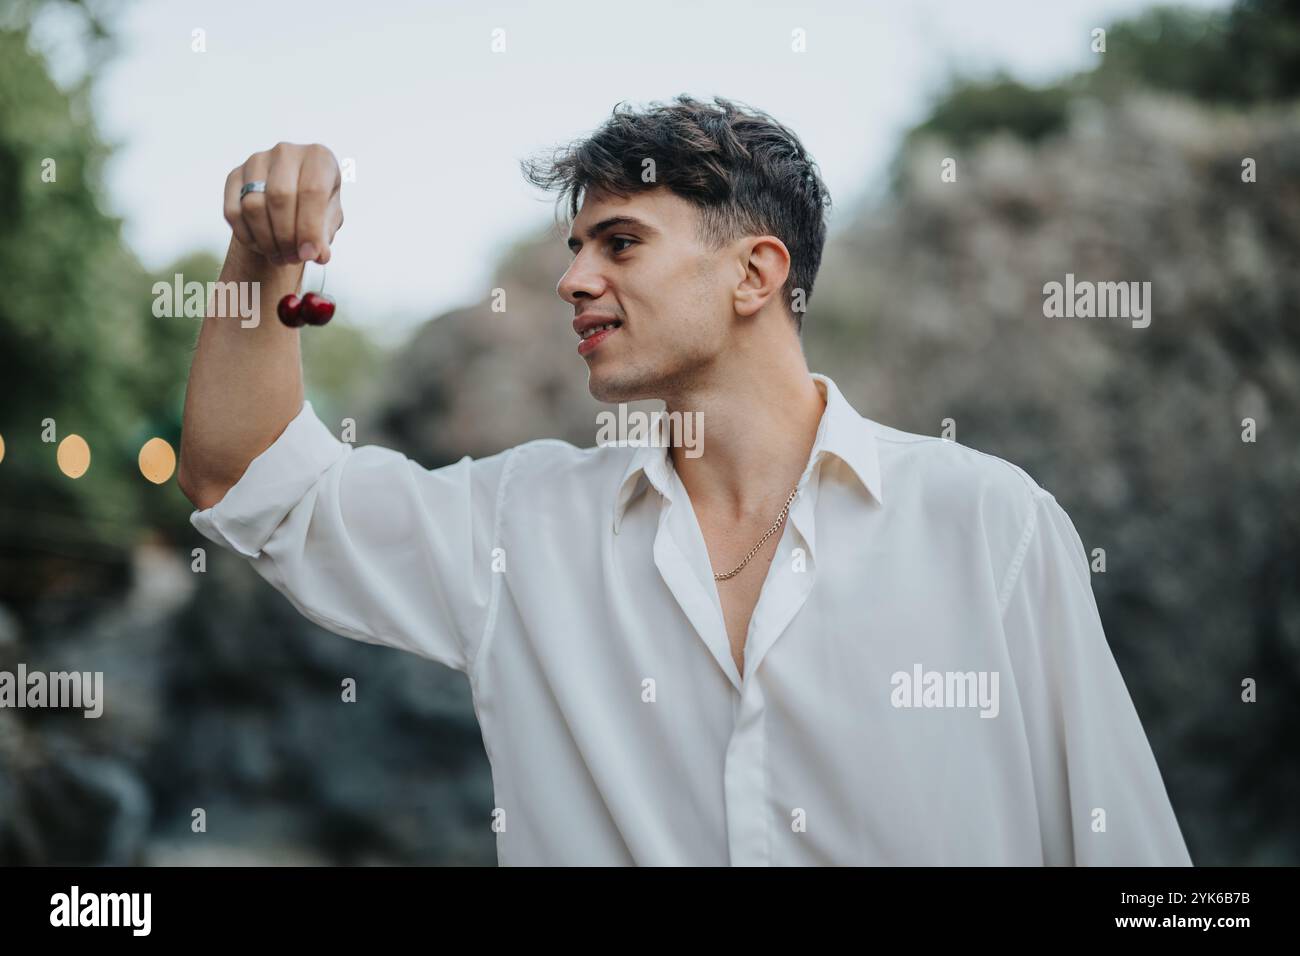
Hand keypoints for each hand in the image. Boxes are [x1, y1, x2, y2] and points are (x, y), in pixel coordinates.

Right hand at [223, 142, 343, 265]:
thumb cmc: (316, 209)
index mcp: (318, 157)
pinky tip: (262, 247)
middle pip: (279, 197)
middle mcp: (286, 153)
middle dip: (286, 237)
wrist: (291, 199)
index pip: (312, 190)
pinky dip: (247, 237)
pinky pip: (233, 211)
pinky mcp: (234, 176)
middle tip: (293, 259)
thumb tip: (318, 254)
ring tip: (281, 257)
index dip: (309, 227)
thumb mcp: (329, 220)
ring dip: (267, 240)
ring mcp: (257, 161)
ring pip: (253, 205)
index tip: (309, 255)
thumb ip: (324, 236)